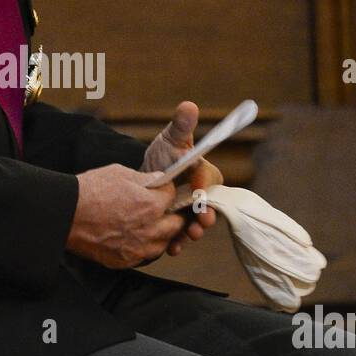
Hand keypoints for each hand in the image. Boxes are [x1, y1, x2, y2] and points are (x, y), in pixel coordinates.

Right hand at [65, 165, 188, 269]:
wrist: (65, 215)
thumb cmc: (89, 191)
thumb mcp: (119, 173)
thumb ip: (144, 178)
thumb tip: (157, 180)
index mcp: (151, 205)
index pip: (173, 197)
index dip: (166, 191)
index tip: (160, 191)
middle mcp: (149, 230)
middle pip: (176, 224)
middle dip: (171, 214)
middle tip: (162, 210)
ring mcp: (138, 248)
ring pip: (163, 244)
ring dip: (160, 234)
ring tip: (149, 226)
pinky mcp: (124, 261)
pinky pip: (144, 257)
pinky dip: (143, 248)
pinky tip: (134, 238)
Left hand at [140, 100, 222, 256]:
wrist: (144, 178)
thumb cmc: (165, 154)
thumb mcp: (171, 139)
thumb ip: (181, 126)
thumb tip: (189, 106)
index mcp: (205, 172)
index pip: (210, 178)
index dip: (205, 184)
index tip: (197, 189)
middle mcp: (203, 195)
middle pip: (210, 206)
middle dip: (207, 215)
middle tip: (202, 221)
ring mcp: (192, 212)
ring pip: (197, 223)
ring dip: (194, 232)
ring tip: (187, 237)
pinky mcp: (179, 225)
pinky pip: (182, 235)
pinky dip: (177, 243)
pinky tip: (172, 249)